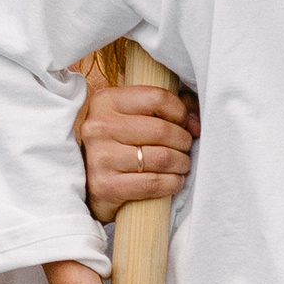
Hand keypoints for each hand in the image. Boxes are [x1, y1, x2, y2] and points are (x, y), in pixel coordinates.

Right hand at [78, 81, 198, 225]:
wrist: (88, 183)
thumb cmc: (118, 145)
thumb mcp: (131, 118)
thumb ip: (163, 110)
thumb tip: (195, 122)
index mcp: (105, 101)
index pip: (157, 98)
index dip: (181, 112)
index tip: (187, 125)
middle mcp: (98, 126)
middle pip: (162, 130)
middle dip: (183, 141)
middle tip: (186, 149)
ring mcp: (100, 157)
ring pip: (161, 157)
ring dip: (181, 163)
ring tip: (182, 165)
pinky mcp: (105, 185)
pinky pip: (153, 183)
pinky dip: (172, 183)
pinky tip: (174, 181)